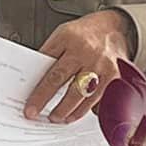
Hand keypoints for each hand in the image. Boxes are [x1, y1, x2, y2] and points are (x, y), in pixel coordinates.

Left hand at [24, 9, 134, 123]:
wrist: (114, 27)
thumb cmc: (84, 34)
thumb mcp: (62, 35)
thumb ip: (50, 56)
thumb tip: (35, 82)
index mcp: (68, 39)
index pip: (48, 69)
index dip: (38, 92)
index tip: (30, 108)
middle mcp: (86, 52)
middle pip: (63, 81)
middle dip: (48, 101)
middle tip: (39, 115)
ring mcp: (102, 65)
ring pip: (83, 95)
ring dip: (68, 110)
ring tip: (57, 117)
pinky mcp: (115, 76)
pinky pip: (99, 99)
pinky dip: (85, 109)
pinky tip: (76, 114)